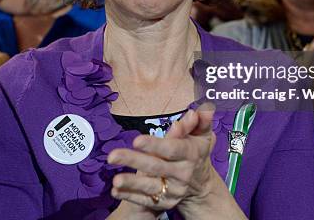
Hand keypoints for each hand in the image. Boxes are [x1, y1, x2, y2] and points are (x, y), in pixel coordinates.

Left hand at [108, 106, 246, 218]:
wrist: (200, 183)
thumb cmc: (195, 151)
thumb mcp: (201, 136)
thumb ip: (200, 123)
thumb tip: (196, 112)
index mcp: (189, 154)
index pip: (172, 149)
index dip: (155, 145)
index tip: (136, 140)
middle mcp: (181, 174)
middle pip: (156, 166)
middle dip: (134, 160)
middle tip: (112, 156)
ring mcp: (172, 190)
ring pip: (150, 186)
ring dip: (132, 183)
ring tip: (115, 180)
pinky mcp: (164, 202)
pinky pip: (146, 201)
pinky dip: (130, 196)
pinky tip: (115, 191)